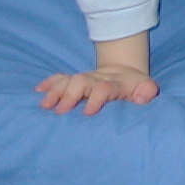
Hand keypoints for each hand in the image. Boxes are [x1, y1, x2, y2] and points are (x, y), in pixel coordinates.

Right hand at [36, 66, 158, 114]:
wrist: (124, 72)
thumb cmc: (136, 88)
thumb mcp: (146, 89)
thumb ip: (147, 92)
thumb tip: (143, 96)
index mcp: (116, 84)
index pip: (105, 88)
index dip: (97, 97)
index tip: (88, 112)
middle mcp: (97, 80)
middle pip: (81, 81)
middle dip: (70, 94)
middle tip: (60, 111)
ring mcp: (85, 79)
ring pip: (68, 80)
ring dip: (55, 91)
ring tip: (45, 105)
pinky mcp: (75, 80)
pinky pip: (60, 78)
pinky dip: (49, 83)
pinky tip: (38, 91)